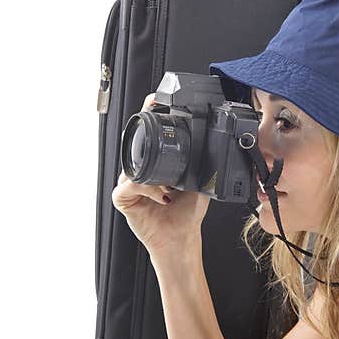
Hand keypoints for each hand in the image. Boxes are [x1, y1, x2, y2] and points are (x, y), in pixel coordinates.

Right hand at [111, 93, 211, 252]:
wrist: (181, 237)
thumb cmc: (187, 211)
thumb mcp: (200, 181)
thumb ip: (202, 163)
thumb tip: (215, 143)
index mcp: (154, 164)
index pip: (147, 136)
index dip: (148, 116)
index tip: (155, 101)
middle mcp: (138, 171)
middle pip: (134, 146)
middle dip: (143, 136)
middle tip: (155, 128)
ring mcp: (128, 183)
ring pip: (132, 166)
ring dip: (153, 173)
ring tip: (170, 186)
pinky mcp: (123, 199)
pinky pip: (130, 186)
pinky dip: (147, 189)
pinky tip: (162, 196)